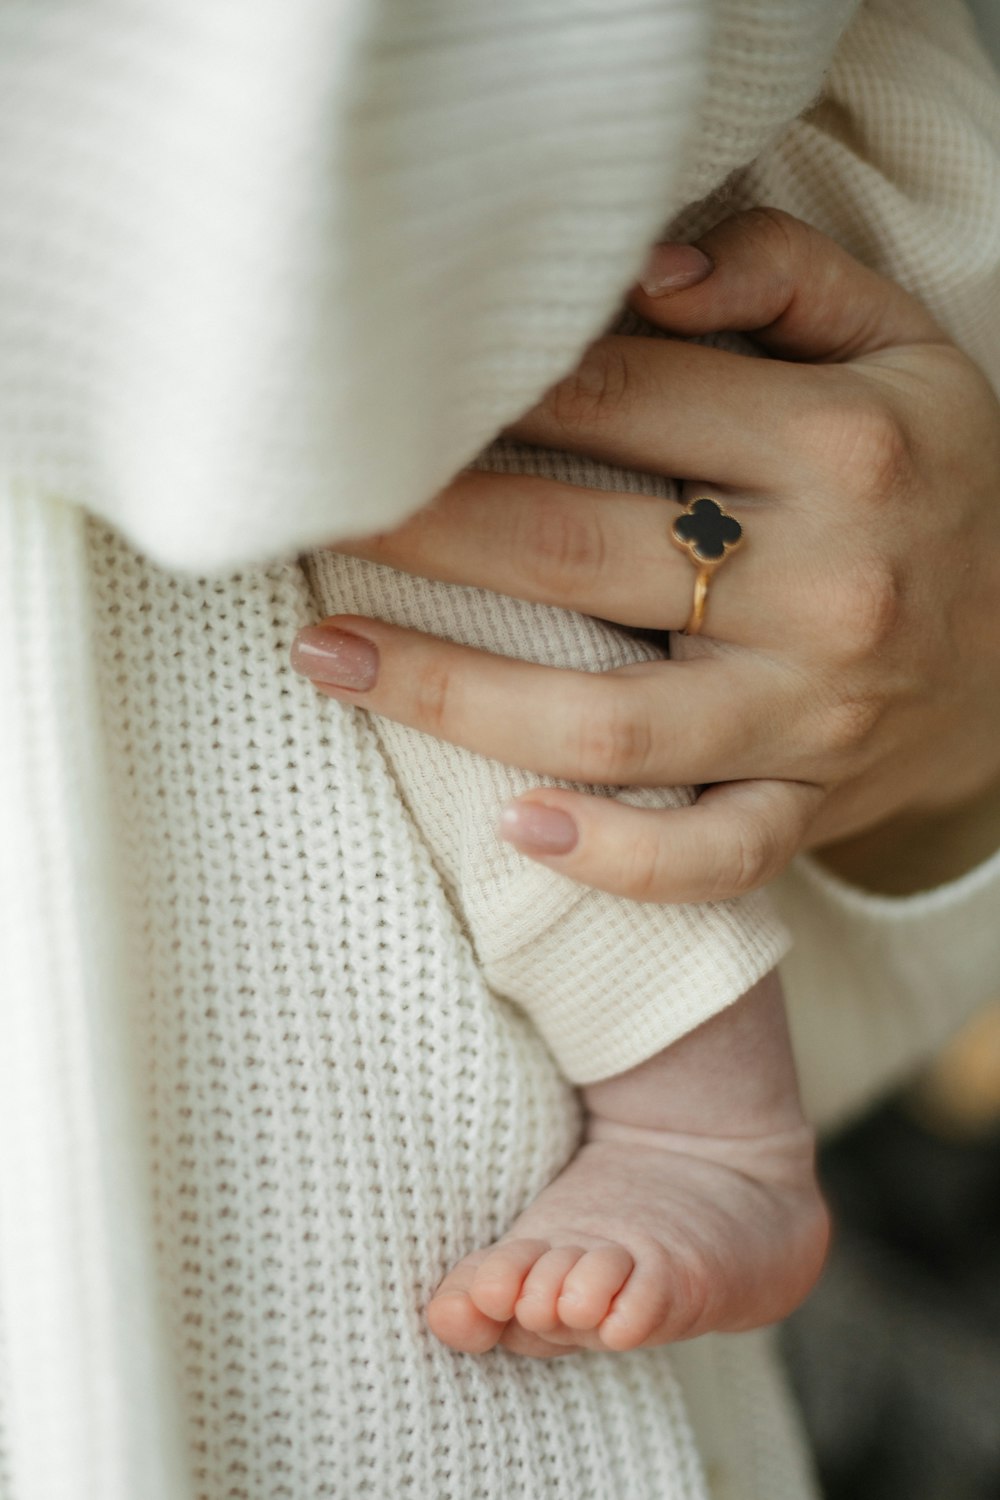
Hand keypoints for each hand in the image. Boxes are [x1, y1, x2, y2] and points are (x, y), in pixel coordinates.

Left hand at [292, 210, 999, 901]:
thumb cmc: (931, 476)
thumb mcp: (899, 342)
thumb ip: (783, 276)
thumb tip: (640, 275)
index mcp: (840, 448)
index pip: (617, 405)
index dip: (480, 401)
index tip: (378, 404)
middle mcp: (826, 585)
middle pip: (578, 553)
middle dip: (420, 530)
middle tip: (308, 512)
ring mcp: (815, 715)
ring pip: (612, 724)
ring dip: (451, 694)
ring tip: (326, 659)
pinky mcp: (812, 807)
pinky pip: (713, 858)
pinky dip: (614, 860)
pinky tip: (512, 830)